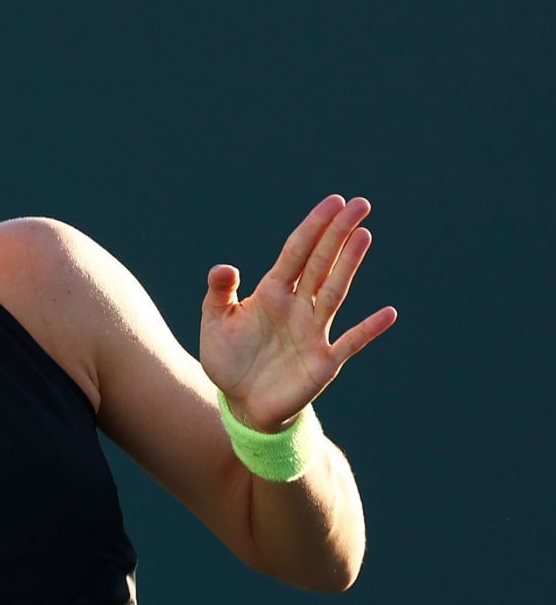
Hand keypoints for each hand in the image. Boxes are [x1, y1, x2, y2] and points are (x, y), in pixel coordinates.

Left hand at [201, 194, 398, 430]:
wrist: (241, 402)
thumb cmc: (229, 358)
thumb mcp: (215, 323)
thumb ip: (219, 294)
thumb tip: (224, 267)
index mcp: (272, 293)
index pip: (296, 252)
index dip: (313, 227)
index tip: (333, 202)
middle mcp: (298, 306)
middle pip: (320, 263)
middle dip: (338, 234)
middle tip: (359, 204)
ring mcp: (314, 332)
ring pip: (334, 291)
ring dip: (349, 264)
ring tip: (364, 235)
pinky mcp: (323, 361)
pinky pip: (350, 342)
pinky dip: (368, 329)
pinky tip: (388, 313)